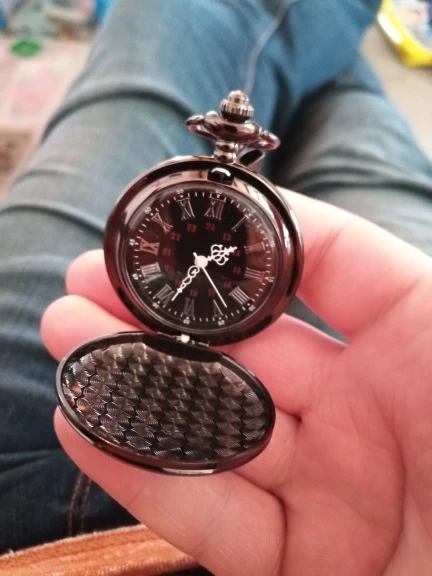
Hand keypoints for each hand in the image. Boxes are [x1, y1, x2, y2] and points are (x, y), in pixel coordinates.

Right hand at [42, 189, 431, 575]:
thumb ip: (366, 270)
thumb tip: (281, 214)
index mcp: (403, 343)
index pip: (301, 277)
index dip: (229, 247)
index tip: (164, 227)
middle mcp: (356, 411)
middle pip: (235, 352)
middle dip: (156, 314)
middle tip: (87, 280)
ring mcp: (321, 491)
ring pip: (207, 428)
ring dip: (131, 383)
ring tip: (67, 337)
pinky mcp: (291, 566)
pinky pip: (204, 514)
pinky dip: (142, 470)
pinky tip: (88, 420)